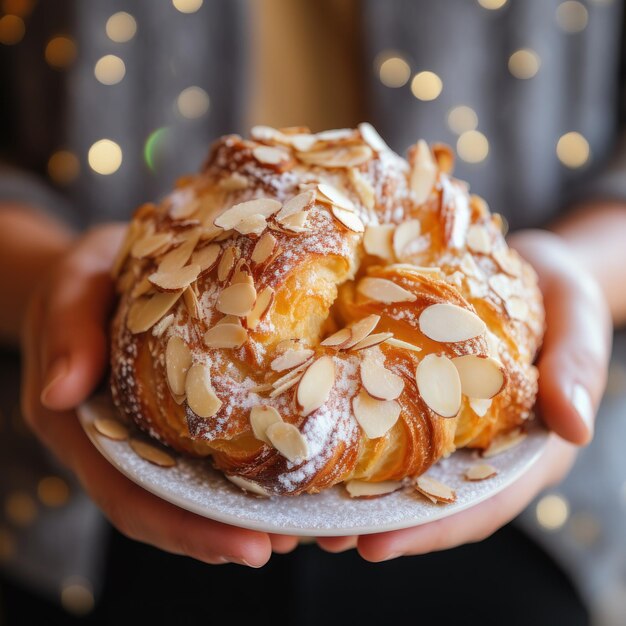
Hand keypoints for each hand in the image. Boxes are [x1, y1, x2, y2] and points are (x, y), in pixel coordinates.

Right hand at [21, 224, 298, 565]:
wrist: (106, 266)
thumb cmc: (85, 279)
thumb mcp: (71, 290)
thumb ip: (65, 334)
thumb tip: (60, 394)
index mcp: (88, 428)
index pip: (130, 495)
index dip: (182, 527)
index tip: (242, 546)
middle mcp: (127, 440)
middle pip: (174, 505)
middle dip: (227, 531)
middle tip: (286, 542)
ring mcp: (158, 428)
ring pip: (199, 483)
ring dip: (247, 508)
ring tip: (303, 523)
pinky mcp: (185, 406)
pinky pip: (217, 442)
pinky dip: (252, 463)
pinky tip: (294, 466)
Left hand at [318, 229, 611, 559]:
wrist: (533, 268)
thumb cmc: (562, 296)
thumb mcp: (578, 320)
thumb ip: (577, 367)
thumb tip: (575, 428)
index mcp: (528, 446)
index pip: (484, 502)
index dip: (434, 528)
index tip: (379, 544)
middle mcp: (484, 445)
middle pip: (433, 498)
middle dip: (379, 521)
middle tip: (323, 536)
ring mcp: (452, 423)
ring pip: (406, 470)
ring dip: (359, 492)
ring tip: (306, 507)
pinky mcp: (427, 395)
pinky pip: (394, 422)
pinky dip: (360, 437)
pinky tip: (321, 441)